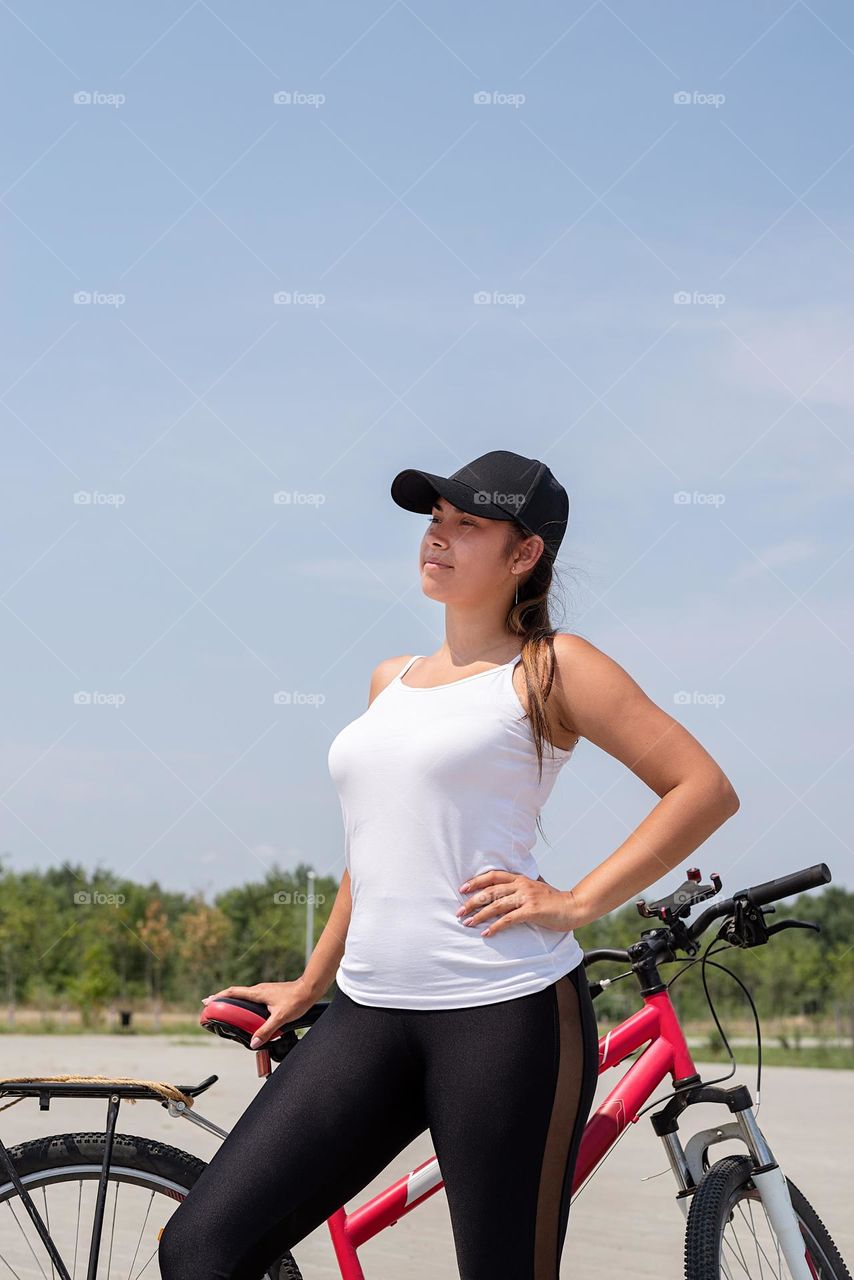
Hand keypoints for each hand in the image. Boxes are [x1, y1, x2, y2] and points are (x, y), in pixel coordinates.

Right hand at [201, 977, 316, 1048]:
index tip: (207, 1001)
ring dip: (234, 1002)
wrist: (310, 989)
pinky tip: (248, 1013)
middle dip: (223, 999)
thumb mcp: (280, 1017)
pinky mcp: (270, 994)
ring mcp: (265, 991)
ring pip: (245, 996)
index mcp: (258, 993)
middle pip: (236, 993)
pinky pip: (253, 999)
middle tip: (212, 1007)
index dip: (219, 996)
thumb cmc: (297, 999)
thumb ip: (266, 1030)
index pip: (233, 993)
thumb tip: (253, 1042)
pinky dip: (245, 1004)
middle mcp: (259, 990)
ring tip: (227, 1011)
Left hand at [455, 871, 580, 937]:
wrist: (573, 907)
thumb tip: (505, 892)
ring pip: (496, 905)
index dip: (476, 881)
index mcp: (520, 878)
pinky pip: (509, 919)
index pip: (493, 876)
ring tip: (468, 923)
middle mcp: (521, 885)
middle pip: (490, 891)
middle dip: (472, 901)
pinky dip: (496, 926)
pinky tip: (487, 933)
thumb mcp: (535, 889)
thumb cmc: (553, 901)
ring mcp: (526, 897)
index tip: (462, 888)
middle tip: (459, 911)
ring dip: (480, 915)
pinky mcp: (532, 911)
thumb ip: (521, 889)